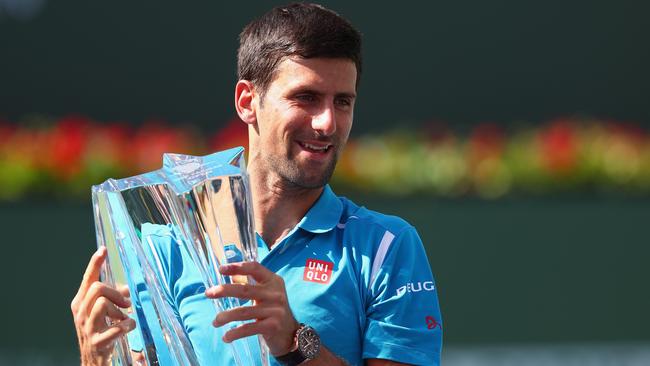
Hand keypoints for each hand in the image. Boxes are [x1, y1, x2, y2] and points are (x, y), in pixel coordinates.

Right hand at [70, 247, 135, 365]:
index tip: (103, 250)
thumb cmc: (99, 332)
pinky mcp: (97, 341)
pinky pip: (116, 327)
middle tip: (125, 303)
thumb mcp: (103, 312)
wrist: (93, 361)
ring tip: (124, 319)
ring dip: (120, 311)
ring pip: (103, 304)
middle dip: (115, 292)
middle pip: (98, 289)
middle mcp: (80, 313)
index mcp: (80, 303)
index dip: (95, 263)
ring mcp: (87, 328)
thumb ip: (112, 296)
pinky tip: (128, 328)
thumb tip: (125, 288)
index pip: (87, 279)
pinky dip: (127, 326)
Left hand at [205, 261, 299, 355]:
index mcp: (273, 281)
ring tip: (215, 321)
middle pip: (245, 290)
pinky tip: (226, 337)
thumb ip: (251, 285)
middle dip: (224, 290)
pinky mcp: (273, 326)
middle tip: (208, 293)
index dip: (237, 267)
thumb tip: (230, 276)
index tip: (220, 269)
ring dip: (226, 316)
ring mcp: (275, 310)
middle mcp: (275, 294)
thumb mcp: (266, 294)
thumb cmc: (273, 310)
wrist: (290, 333)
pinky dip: (235, 333)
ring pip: (244, 312)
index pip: (254, 268)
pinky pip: (249, 329)